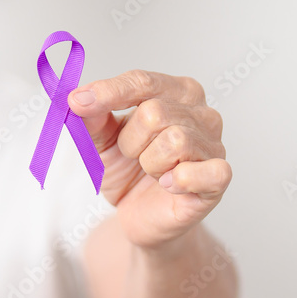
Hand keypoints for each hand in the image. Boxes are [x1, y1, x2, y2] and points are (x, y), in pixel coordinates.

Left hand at [68, 70, 230, 248]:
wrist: (140, 215)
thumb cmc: (128, 171)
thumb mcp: (101, 140)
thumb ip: (92, 117)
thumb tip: (78, 99)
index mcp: (177, 92)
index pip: (143, 81)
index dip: (109, 92)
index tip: (77, 102)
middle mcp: (202, 113)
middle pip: (155, 112)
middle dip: (131, 141)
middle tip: (134, 157)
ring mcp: (214, 145)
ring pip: (175, 140)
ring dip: (150, 164)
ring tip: (153, 172)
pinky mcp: (219, 178)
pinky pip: (202, 171)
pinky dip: (179, 180)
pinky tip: (169, 185)